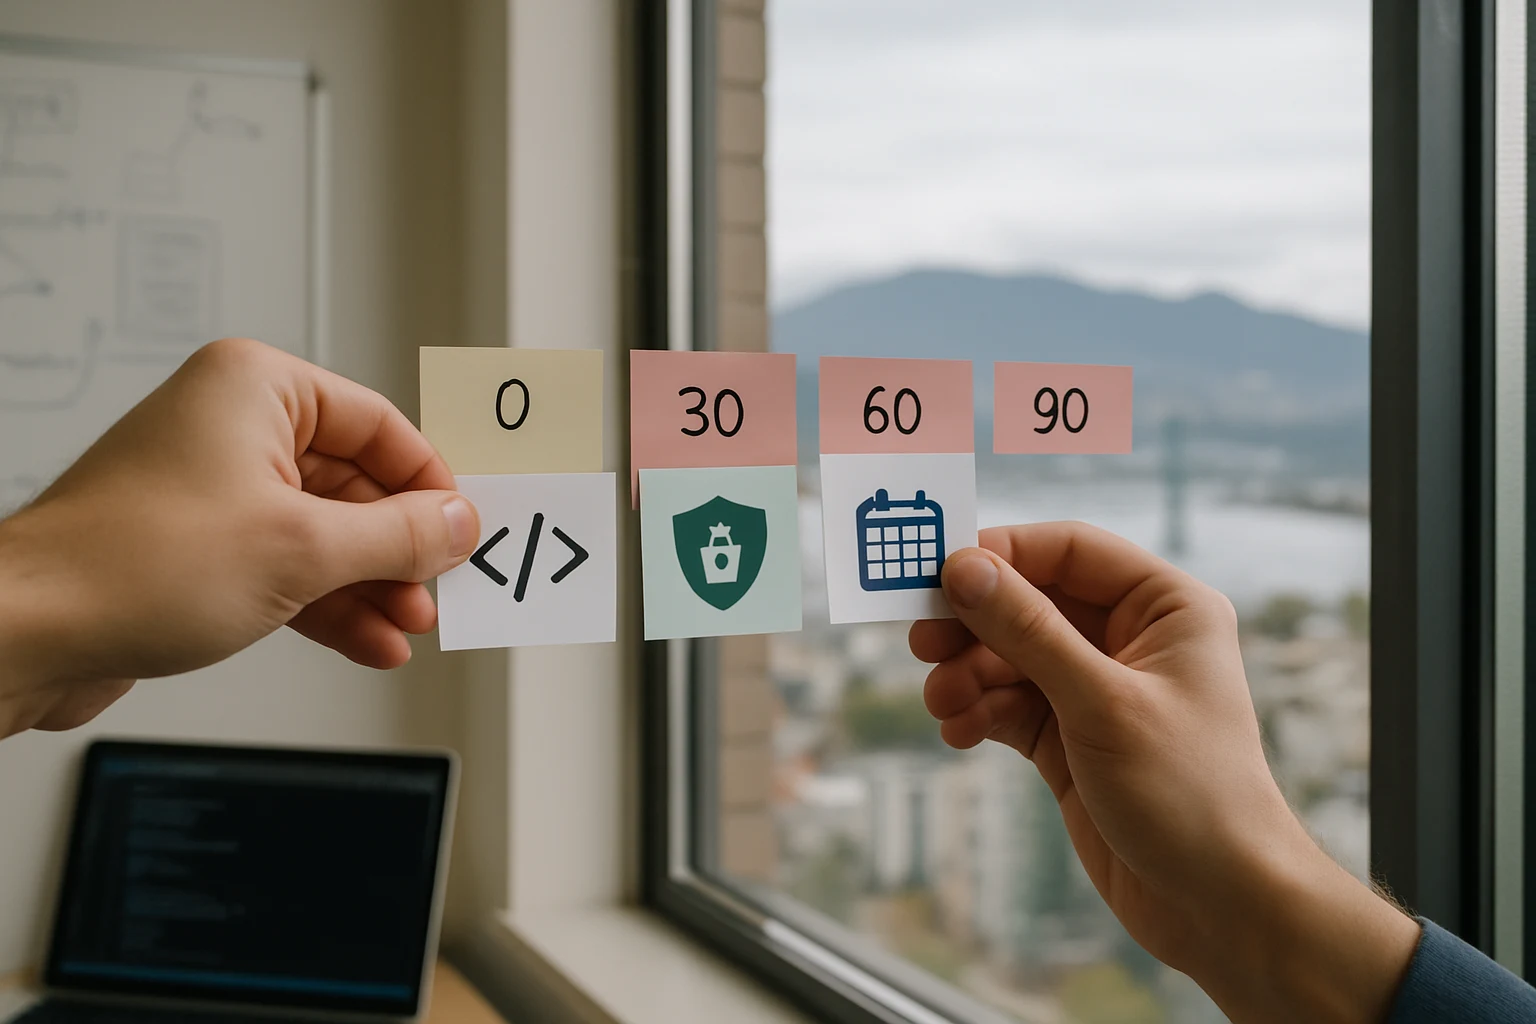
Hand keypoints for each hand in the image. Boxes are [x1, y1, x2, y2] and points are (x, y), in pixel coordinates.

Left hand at [0, 339, 478, 736]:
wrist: (29, 634)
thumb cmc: (130, 565)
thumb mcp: (302, 549)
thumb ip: (397, 535)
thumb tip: (458, 523)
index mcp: (257, 388)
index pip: (380, 424)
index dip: (430, 483)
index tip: (463, 529)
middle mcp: (234, 427)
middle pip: (355, 481)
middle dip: (399, 547)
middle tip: (438, 588)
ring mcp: (214, 487)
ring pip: (325, 531)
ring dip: (370, 584)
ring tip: (406, 625)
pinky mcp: (200, 545)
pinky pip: (288, 564)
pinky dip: (329, 602)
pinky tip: (367, 640)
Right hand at [910, 523, 1417, 1023]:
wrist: (1220, 906)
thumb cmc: (1192, 795)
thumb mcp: (1102, 703)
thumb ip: (1028, 631)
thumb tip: (963, 569)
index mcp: (1165, 607)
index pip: (1069, 550)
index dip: (1002, 555)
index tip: (938, 575)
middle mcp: (1131, 638)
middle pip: (1029, 601)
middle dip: (974, 623)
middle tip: (922, 642)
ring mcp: (1098, 689)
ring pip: (1010, 655)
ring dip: (968, 674)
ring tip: (944, 703)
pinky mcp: (1071, 738)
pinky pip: (1008, 704)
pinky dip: (978, 712)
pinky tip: (960, 733)